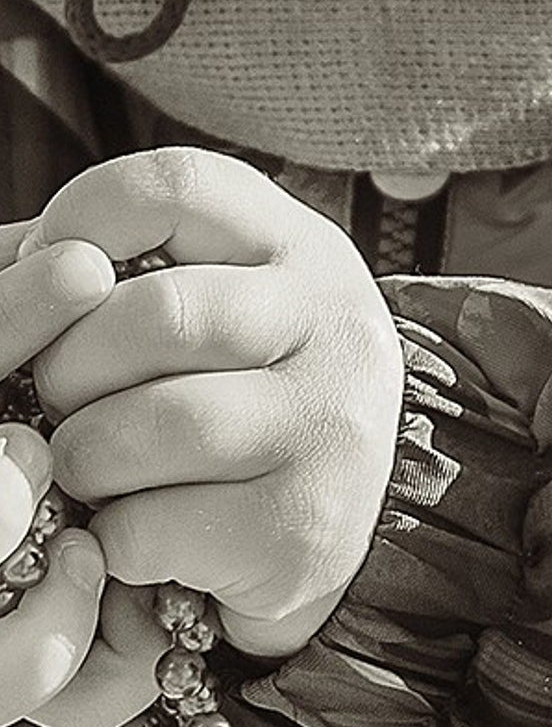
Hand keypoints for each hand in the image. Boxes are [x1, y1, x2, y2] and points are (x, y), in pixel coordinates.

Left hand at [17, 150, 403, 658]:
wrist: (344, 504)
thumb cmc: (236, 384)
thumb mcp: (210, 292)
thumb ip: (111, 267)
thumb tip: (13, 267)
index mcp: (294, 246)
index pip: (172, 190)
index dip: (80, 222)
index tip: (57, 276)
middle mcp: (331, 324)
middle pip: (155, 317)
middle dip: (69, 367)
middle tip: (64, 398)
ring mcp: (325, 428)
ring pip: (147, 428)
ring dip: (83, 458)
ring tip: (95, 467)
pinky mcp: (301, 528)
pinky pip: (151, 528)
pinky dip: (113, 536)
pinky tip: (140, 525)